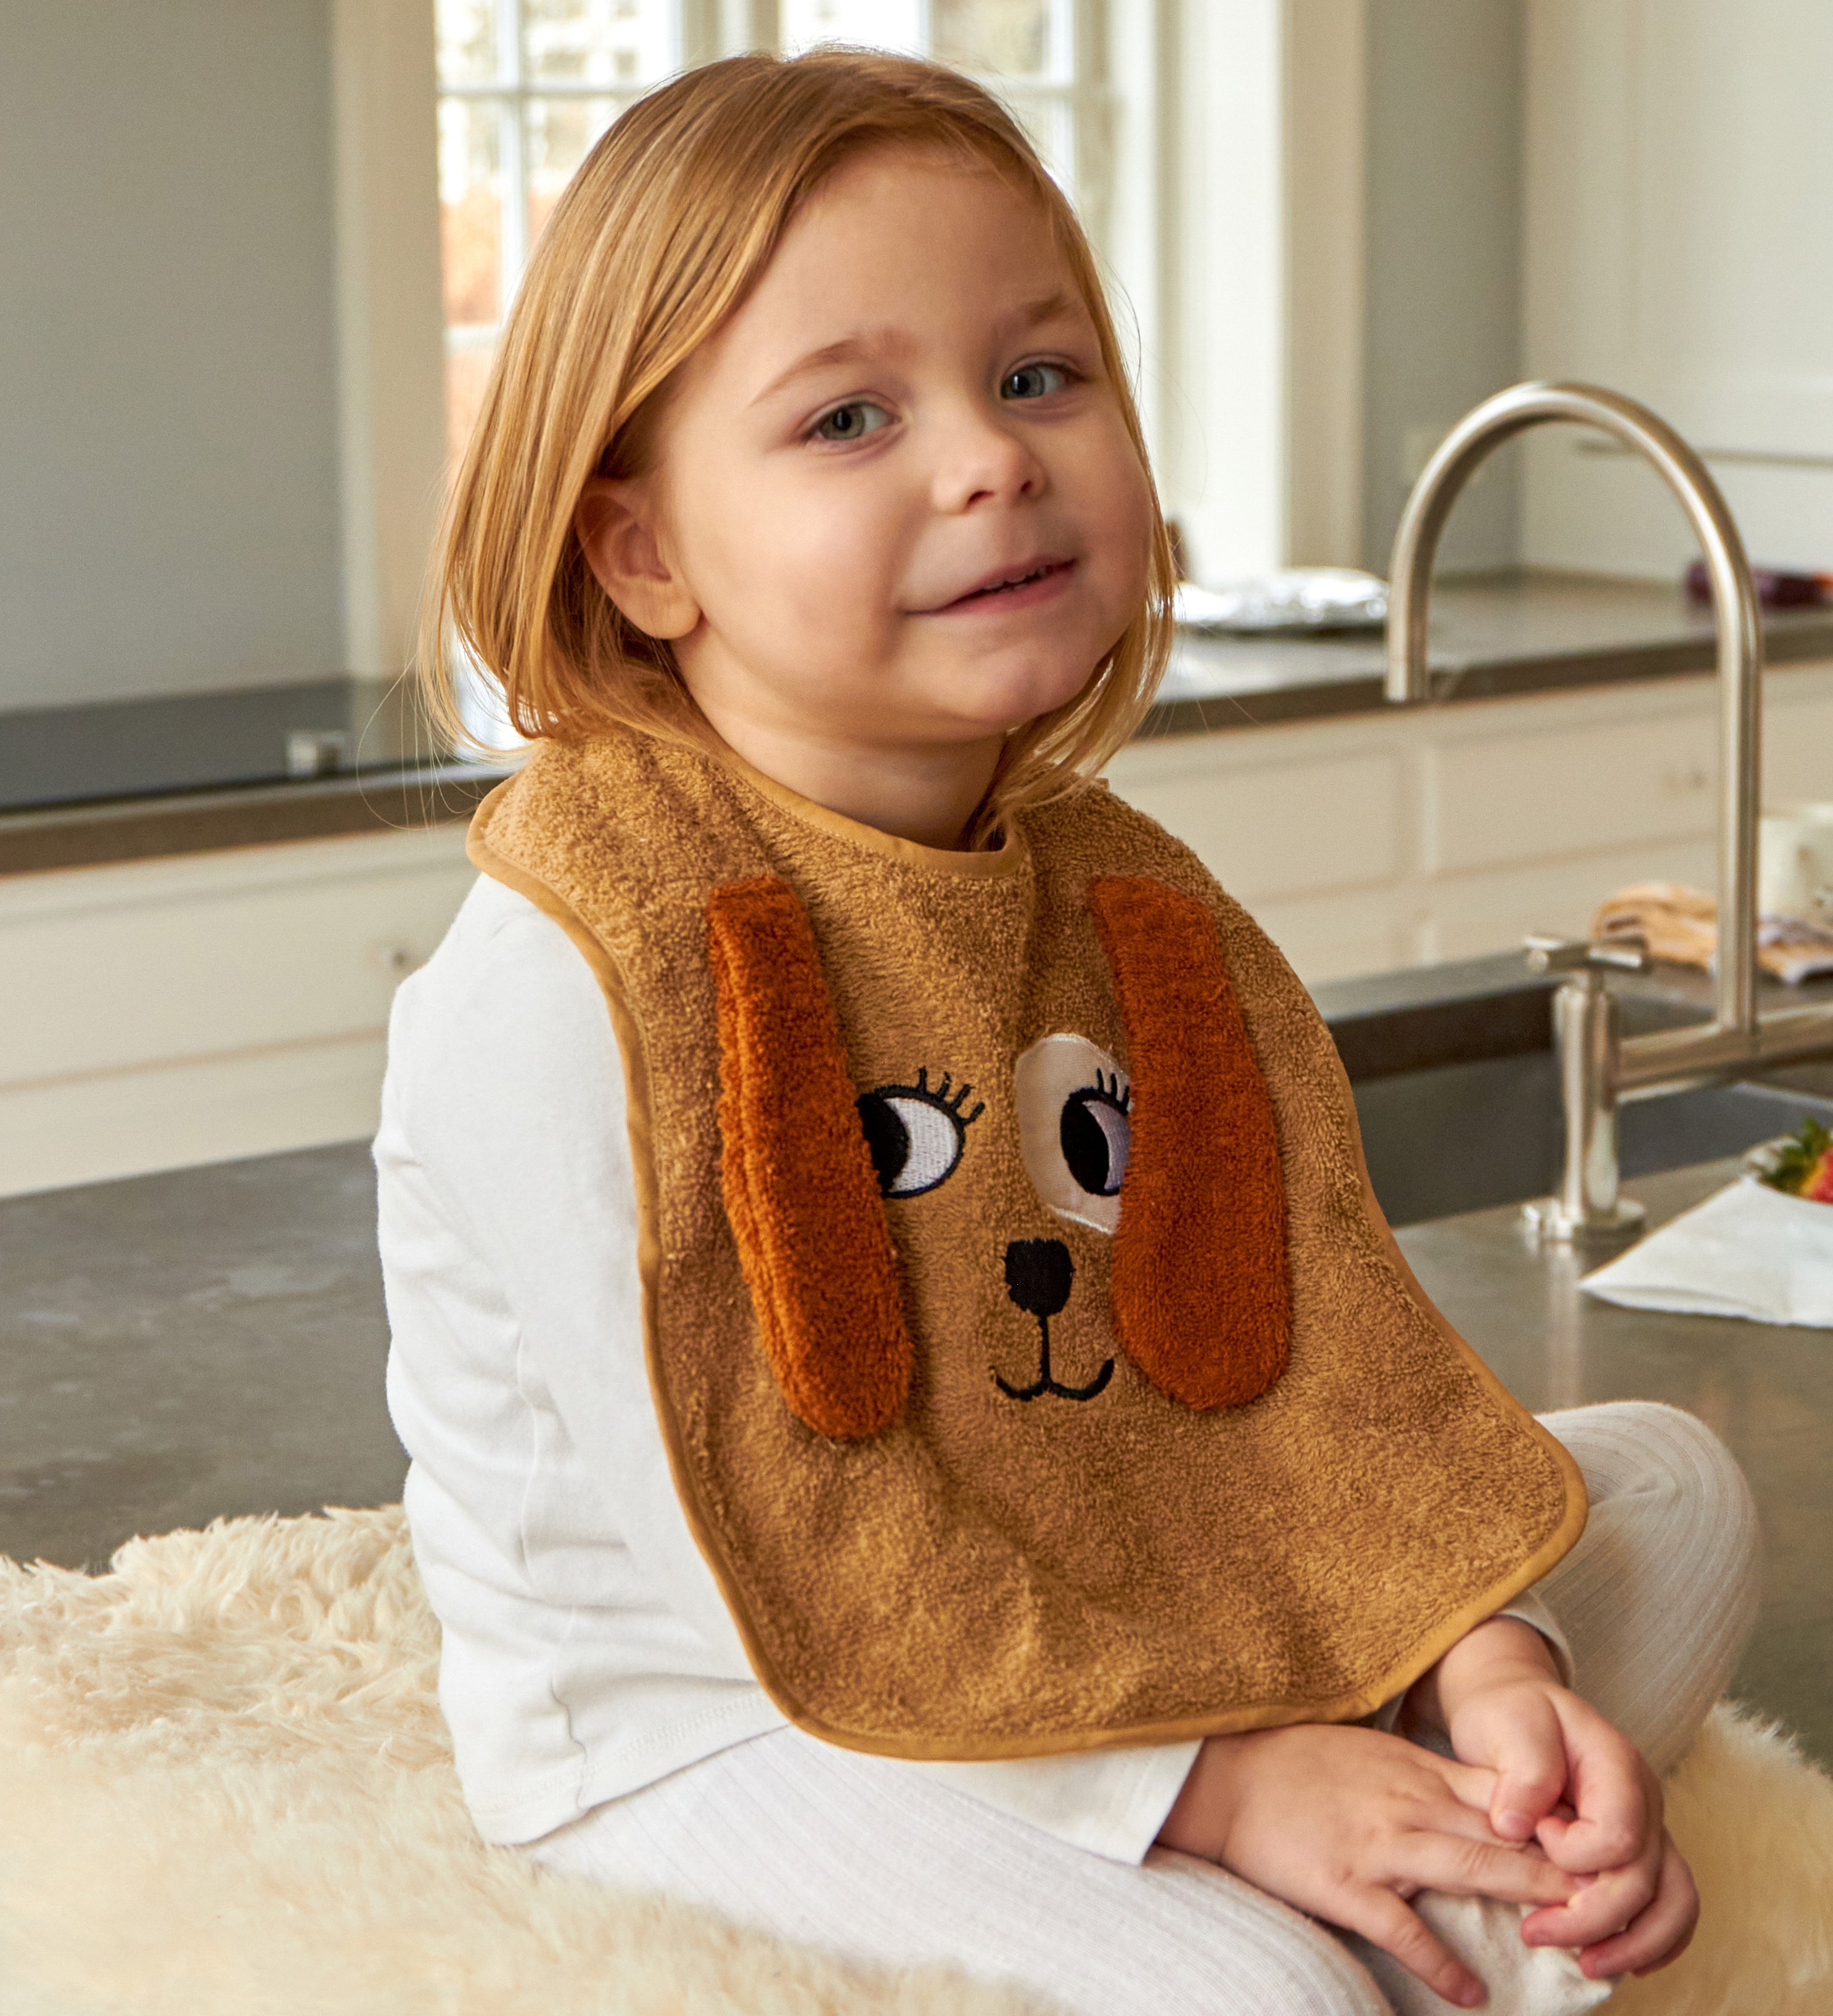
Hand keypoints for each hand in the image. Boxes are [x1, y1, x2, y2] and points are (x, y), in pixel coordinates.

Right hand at [1157, 1721, 1576, 2007]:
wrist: (1224, 1777)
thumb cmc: (1294, 1763)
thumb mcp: (1368, 1751)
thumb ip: (1422, 1774)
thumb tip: (1479, 1799)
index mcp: (1414, 1769)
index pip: (1504, 1792)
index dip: (1556, 1817)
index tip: (1601, 1841)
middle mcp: (1408, 1802)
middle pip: (1503, 1832)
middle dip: (1562, 1862)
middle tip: (1615, 1892)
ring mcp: (1378, 1844)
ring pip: (1470, 1871)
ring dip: (1526, 1900)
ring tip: (1572, 1935)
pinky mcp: (1344, 1883)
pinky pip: (1404, 1928)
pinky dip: (1442, 1964)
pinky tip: (1474, 1995)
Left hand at [1416, 1618, 1698, 1980]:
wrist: (1520, 1710)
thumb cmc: (1511, 1715)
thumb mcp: (1506, 1721)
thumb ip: (1521, 1769)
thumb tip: (1515, 1826)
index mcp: (1617, 1763)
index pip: (1618, 1833)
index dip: (1574, 1854)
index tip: (1531, 1835)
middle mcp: (1646, 1799)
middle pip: (1643, 1879)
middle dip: (1591, 1918)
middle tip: (1534, 1933)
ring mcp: (1650, 1827)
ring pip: (1674, 1901)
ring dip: (1633, 1943)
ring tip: (1587, 1966)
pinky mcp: (1641, 1851)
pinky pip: (1670, 1905)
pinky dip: (1653, 1940)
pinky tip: (1618, 1960)